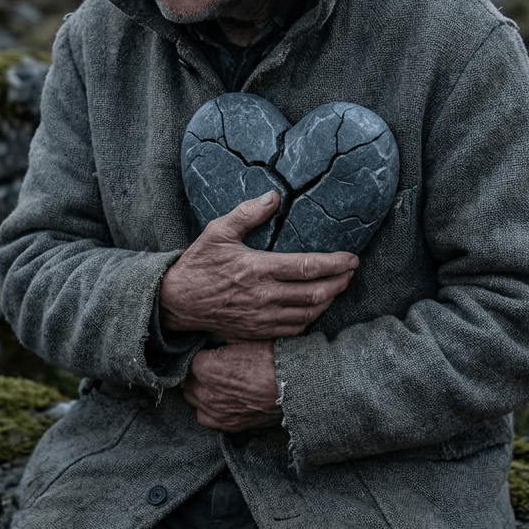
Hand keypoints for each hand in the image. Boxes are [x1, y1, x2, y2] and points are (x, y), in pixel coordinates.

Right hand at [160, 191, 357, 339]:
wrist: (177, 302)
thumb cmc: (198, 264)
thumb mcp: (218, 232)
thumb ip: (247, 214)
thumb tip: (273, 197)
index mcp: (258, 269)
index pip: (307, 267)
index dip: (335, 263)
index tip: (352, 258)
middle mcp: (264, 296)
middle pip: (315, 293)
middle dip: (340, 282)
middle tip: (351, 272)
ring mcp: (262, 317)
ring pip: (308, 314)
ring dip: (329, 301)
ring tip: (339, 287)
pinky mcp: (258, 331)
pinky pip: (293, 329)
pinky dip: (311, 319)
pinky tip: (316, 308)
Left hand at [183, 340, 280, 430]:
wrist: (295, 384)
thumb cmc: (272, 357)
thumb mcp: (244, 337)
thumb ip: (221, 338)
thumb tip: (212, 337)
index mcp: (205, 367)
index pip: (190, 359)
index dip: (200, 354)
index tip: (209, 351)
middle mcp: (205, 392)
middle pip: (188, 381)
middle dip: (196, 373)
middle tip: (211, 366)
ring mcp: (216, 411)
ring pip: (194, 400)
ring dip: (200, 391)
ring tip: (214, 383)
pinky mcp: (228, 425)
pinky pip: (206, 418)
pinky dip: (209, 409)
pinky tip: (219, 400)